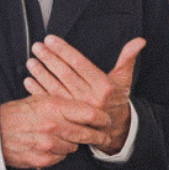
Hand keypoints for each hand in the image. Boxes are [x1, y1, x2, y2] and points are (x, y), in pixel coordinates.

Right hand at [0, 93, 107, 169]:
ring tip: (65, 138)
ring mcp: (48, 144)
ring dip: (73, 143)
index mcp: (54, 106)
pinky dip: (60, 153)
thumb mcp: (40, 100)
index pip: (89, 114)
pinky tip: (51, 146)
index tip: (106, 121)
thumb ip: (63, 103)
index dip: (102, 118)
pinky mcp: (43, 159)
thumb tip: (87, 108)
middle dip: (98, 136)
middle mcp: (53, 125)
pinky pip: (61, 157)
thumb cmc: (17, 114)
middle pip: (87, 134)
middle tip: (104, 136)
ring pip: (74, 147)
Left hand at [23, 36, 144, 152]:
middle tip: (37, 46)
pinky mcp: (68, 117)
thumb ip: (128, 59)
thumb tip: (140, 41)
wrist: (114, 130)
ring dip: (41, 74)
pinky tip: (28, 81)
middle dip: (49, 59)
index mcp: (103, 86)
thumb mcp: (124, 79)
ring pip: (56, 88)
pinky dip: (38, 91)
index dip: (64, 51)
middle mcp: (89, 98)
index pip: (80, 64)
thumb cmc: (117, 99)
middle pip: (66, 74)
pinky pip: (50, 102)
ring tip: (31, 61)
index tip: (50, 39)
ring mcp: (77, 109)